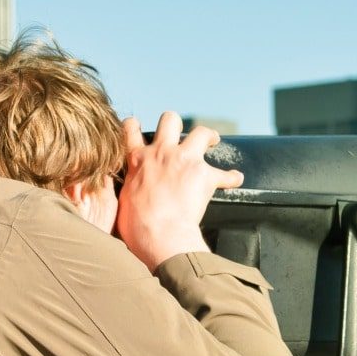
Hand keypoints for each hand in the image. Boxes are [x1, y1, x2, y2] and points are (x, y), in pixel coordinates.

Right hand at [114, 112, 243, 271]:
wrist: (159, 235)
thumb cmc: (137, 226)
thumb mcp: (121, 200)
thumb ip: (125, 187)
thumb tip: (125, 191)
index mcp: (138, 160)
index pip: (131, 130)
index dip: (134, 125)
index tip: (137, 126)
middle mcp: (161, 153)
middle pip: (169, 120)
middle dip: (175, 123)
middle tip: (181, 134)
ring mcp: (184, 160)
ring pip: (201, 133)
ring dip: (208, 136)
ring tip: (213, 140)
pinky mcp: (205, 175)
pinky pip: (225, 174)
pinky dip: (231, 177)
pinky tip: (235, 179)